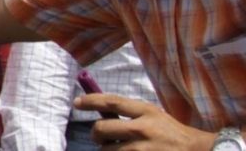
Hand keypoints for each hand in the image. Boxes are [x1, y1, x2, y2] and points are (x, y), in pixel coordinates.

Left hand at [74, 94, 213, 149]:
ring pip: (107, 150)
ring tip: (116, 148)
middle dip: (95, 133)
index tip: (77, 103)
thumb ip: (130, 113)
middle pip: (102, 128)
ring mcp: (143, 149)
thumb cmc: (170, 132)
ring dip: (107, 150)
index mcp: (145, 111)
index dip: (91, 101)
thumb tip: (101, 111)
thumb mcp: (153, 115)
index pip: (111, 102)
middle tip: (99, 136)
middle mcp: (143, 128)